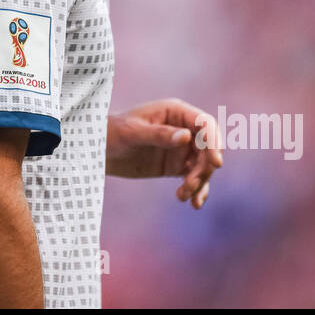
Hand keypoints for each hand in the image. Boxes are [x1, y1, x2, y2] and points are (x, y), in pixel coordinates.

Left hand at [106, 98, 222, 207]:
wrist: (99, 150)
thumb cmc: (113, 132)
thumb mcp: (133, 133)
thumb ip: (159, 134)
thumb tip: (187, 137)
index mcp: (175, 112)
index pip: (205, 125)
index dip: (214, 142)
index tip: (215, 163)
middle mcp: (183, 128)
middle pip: (209, 147)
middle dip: (205, 167)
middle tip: (191, 184)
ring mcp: (181, 147)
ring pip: (203, 165)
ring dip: (199, 181)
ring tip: (183, 195)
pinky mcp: (176, 165)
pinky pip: (194, 177)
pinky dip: (197, 190)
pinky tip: (194, 203)